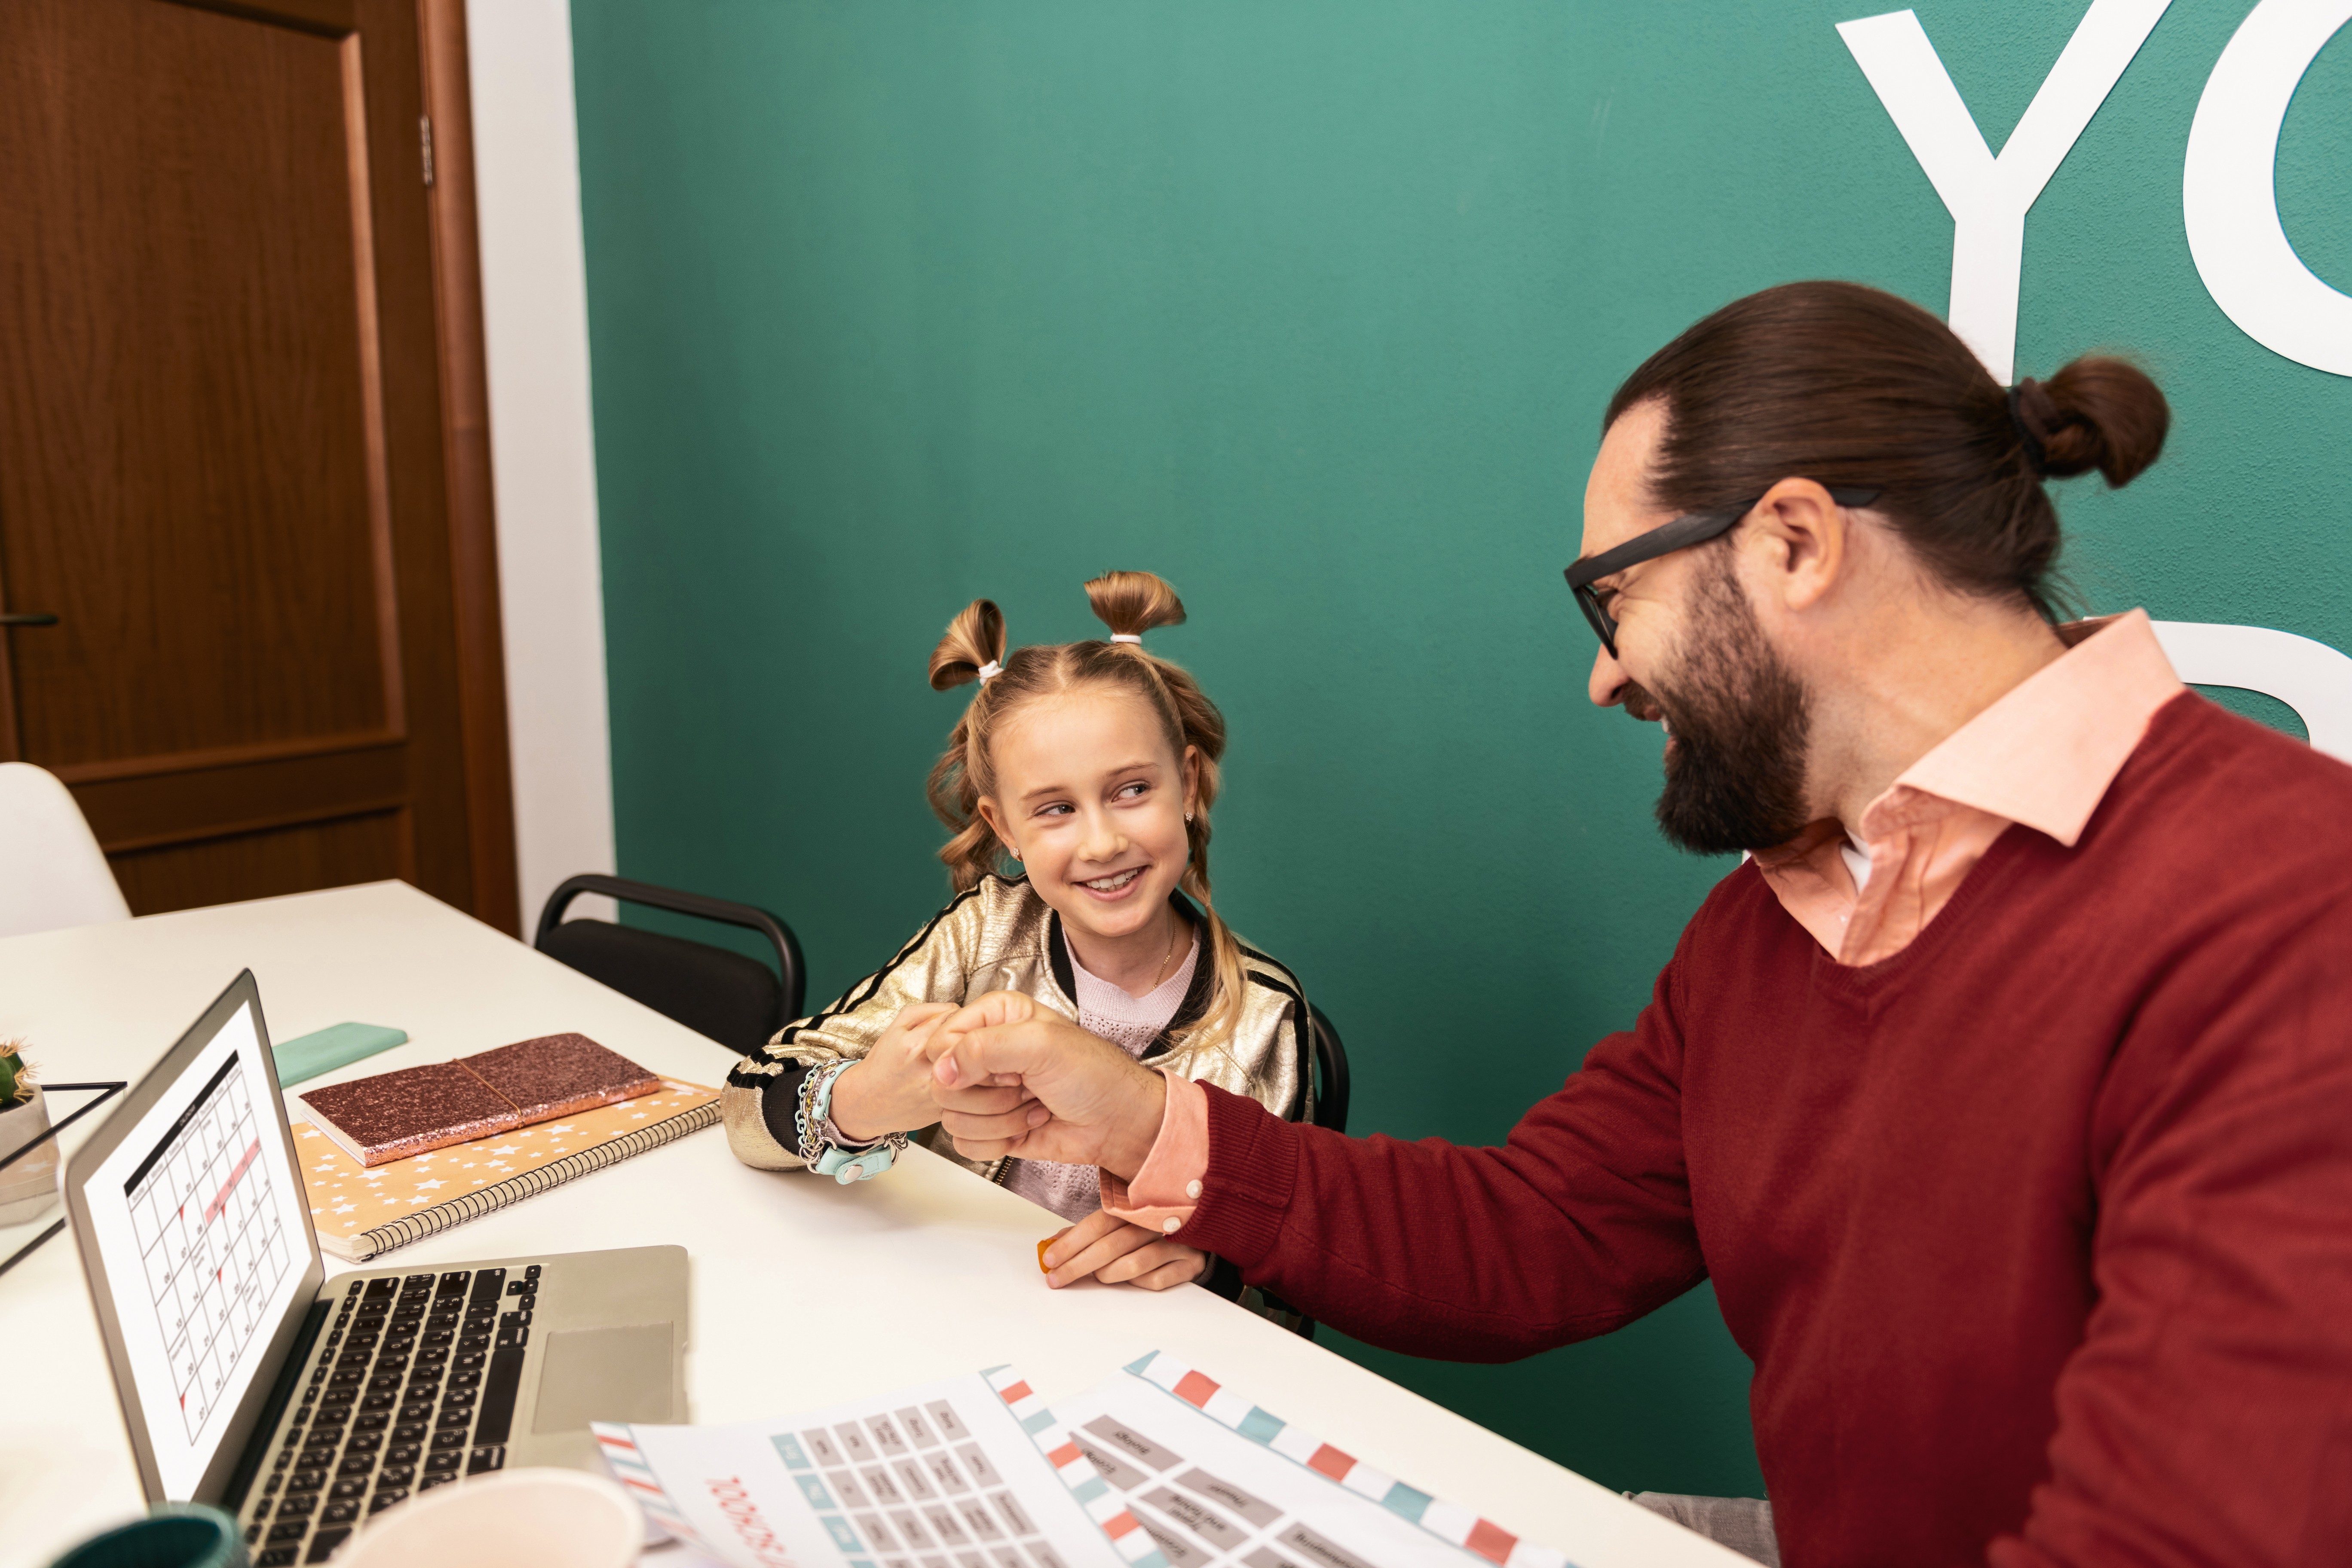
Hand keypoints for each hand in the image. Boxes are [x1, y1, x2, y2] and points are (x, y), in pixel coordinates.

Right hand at [826, 1002, 957, 1141]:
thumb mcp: (896, 1028)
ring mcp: (939, 1092)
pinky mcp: (946, 1109)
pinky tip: (955, 1080)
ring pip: (973, 1066)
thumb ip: (927, 1011)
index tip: (951, 1025)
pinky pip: (970, 1089)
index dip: (956, 1019)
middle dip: (965, 1038)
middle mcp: (929, 1069)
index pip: (956, 1017)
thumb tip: (957, 1009)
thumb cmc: (883, 1063)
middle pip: (968, 1041)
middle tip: (956, 1042)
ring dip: (970, 1061)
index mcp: (915, 1045)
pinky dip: (968, 1082)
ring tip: (958, 1061)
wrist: (867, 1103)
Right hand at [926, 991, 1167, 1176]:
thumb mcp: (1042, 1044)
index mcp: (994, 1017)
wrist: (1117, 1121)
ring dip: (998, 1119)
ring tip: (1033, 1104)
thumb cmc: (1093, 1074)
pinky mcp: (989, 1126)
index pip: (940, 1040)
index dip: (963, 1061)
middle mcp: (985, 1052)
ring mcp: (985, 1091)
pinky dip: (998, 1142)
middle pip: (941, 1083)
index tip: (1004, 1067)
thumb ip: (985, 1047)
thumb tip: (941, 1070)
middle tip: (1024, 1086)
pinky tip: (1028, 1125)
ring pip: (952, 1116)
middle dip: (987, 1095)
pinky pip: (964, 1142)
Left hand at [1039, 1209, 1208, 1290]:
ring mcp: (1176, 1241)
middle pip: (1111, 1246)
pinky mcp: (1190, 1263)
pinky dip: (1137, 1283)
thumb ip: (1089, 1232)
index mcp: (1137, 1204)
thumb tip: (1054, 1242)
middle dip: (1078, 1265)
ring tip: (1098, 1276)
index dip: (1071, 1242)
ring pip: (1133, 1264)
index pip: (1098, 1223)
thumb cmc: (1153, 1229)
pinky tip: (1132, 1278)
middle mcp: (1158, 1220)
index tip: (1049, 1259)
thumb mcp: (1120, 1223)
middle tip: (1058, 1279)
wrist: (1201, 1232)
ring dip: (1108, 1274)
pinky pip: (1155, 1280)